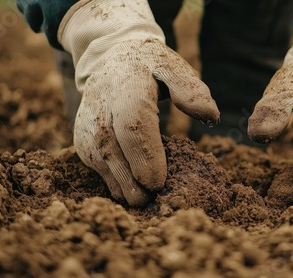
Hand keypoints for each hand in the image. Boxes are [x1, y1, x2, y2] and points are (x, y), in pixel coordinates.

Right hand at [59, 0, 218, 205]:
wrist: (108, 61)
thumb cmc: (147, 67)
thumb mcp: (171, 66)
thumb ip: (190, 89)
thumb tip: (211, 116)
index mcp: (127, 90)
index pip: (133, 128)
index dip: (145, 158)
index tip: (158, 184)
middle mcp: (100, 112)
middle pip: (115, 156)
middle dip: (135, 184)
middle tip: (157, 200)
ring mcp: (88, 130)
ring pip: (104, 169)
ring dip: (127, 189)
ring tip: (148, 200)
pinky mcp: (82, 144)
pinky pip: (100, 173)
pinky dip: (119, 184)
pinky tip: (136, 188)